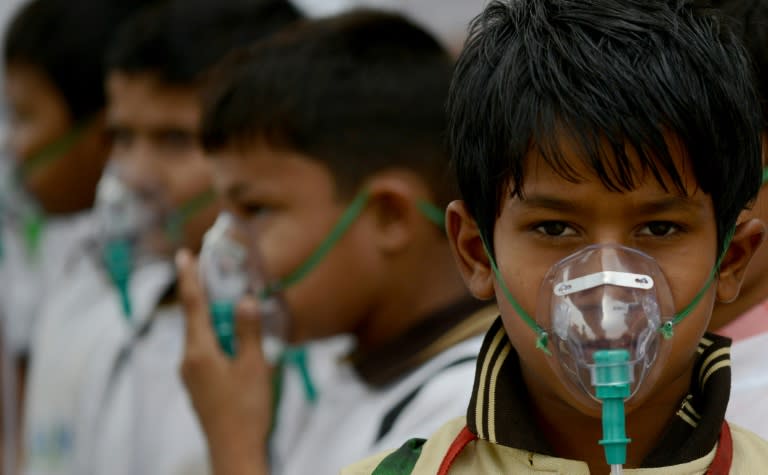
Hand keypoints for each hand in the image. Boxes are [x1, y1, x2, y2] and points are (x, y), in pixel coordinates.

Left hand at [176, 249, 271, 474]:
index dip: (189, 278)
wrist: (234, 451)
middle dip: (206, 297)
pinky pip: (204, 352)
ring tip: (234, 310)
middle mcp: (188, 360)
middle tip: (216, 275)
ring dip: (215, 320)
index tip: (183, 254)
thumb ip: (248, 331)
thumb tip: (245, 301)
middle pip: (195, 319)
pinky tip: (235, 344)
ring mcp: (190, 375)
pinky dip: (217, 339)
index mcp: (199, 351)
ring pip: (201, 337)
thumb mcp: (254, 366)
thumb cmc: (246, 410)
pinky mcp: (197, 386)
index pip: (193, 305)